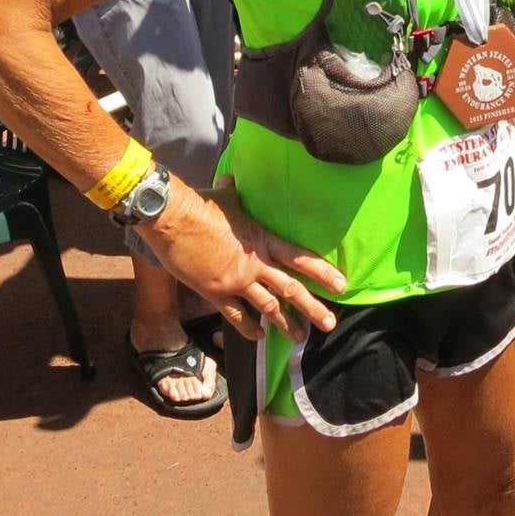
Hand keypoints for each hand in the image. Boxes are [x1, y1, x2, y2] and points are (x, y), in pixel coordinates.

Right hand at [139, 177, 343, 342]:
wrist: (173, 219)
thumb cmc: (201, 204)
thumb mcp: (226, 196)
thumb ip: (234, 192)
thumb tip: (230, 178)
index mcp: (262, 240)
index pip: (299, 258)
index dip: (322, 272)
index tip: (341, 285)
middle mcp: (254, 264)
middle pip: (290, 289)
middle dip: (313, 308)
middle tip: (330, 323)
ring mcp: (235, 280)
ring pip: (267, 307)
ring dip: (285, 324)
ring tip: (300, 337)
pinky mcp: (215, 292)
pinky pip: (236, 315)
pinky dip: (249, 328)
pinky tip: (260, 336)